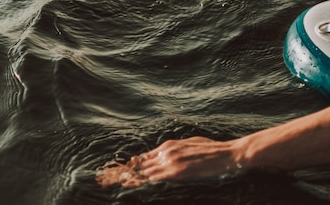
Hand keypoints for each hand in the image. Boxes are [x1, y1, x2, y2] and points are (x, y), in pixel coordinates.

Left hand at [96, 136, 242, 186]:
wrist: (227, 154)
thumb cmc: (212, 151)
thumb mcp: (191, 146)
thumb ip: (177, 151)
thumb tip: (169, 154)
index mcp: (169, 145)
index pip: (144, 157)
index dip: (128, 165)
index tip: (115, 171)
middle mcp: (166, 151)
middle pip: (138, 163)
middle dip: (119, 171)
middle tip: (102, 177)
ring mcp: (170, 161)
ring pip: (141, 171)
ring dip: (123, 177)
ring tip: (107, 182)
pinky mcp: (176, 172)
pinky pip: (153, 178)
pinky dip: (138, 181)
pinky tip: (127, 184)